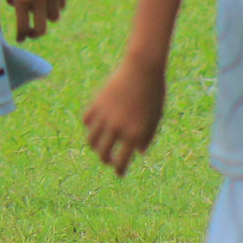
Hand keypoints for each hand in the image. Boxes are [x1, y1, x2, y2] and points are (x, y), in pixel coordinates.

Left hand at [1, 0, 67, 40]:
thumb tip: (20, 13)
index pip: (23, 26)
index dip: (21, 36)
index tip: (20, 38)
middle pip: (41, 28)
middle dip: (35, 33)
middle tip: (31, 33)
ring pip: (54, 17)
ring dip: (46, 17)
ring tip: (39, 11)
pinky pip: (61, 4)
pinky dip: (55, 5)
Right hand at [83, 55, 165, 175]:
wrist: (142, 69)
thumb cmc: (154, 93)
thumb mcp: (155, 117)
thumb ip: (147, 136)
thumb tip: (138, 152)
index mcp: (135, 134)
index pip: (123, 160)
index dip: (120, 170)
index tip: (119, 173)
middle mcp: (117, 128)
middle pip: (104, 153)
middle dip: (106, 160)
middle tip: (109, 160)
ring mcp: (105, 116)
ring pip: (91, 139)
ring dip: (95, 145)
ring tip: (100, 145)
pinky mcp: (96, 103)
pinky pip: (87, 120)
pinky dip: (89, 126)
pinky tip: (95, 126)